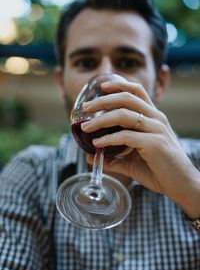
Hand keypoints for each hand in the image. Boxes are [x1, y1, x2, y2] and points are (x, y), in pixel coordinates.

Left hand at [81, 75, 199, 217]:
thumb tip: (91, 155)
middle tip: (86, 107)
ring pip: (123, 114)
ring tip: (86, 127)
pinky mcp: (154, 143)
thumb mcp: (132, 160)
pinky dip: (108, 139)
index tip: (102, 86)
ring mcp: (156, 129)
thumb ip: (113, 156)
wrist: (181, 184)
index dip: (119, 85)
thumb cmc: (159, 170)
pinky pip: (126, 136)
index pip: (137, 91)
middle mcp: (156, 118)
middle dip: (103, 100)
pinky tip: (98, 143)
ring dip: (101, 120)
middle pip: (126, 98)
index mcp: (153, 117)